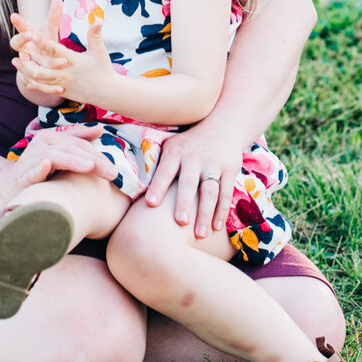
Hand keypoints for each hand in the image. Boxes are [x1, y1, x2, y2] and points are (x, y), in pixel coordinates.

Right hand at [3, 123, 116, 192]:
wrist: (9, 187)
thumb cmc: (39, 169)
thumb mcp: (60, 153)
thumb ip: (78, 140)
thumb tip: (100, 129)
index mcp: (51, 138)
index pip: (80, 144)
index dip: (98, 155)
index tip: (114, 169)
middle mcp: (40, 145)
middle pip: (71, 150)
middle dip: (94, 161)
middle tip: (112, 173)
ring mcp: (29, 160)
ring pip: (54, 157)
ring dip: (72, 161)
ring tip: (89, 166)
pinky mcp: (20, 177)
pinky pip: (30, 172)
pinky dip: (39, 169)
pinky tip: (46, 166)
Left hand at [8, 10, 113, 100]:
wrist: (107, 92)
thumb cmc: (103, 69)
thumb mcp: (100, 51)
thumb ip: (95, 35)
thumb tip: (99, 19)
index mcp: (73, 60)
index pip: (55, 50)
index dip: (43, 42)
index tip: (33, 34)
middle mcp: (65, 72)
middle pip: (42, 65)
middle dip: (30, 56)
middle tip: (20, 46)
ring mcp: (62, 83)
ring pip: (39, 78)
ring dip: (26, 69)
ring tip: (18, 60)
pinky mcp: (61, 91)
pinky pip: (43, 89)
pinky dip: (33, 84)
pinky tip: (26, 79)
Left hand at [145, 118, 248, 239]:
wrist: (223, 127)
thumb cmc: (188, 144)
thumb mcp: (170, 146)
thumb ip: (156, 165)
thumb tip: (131, 192)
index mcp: (175, 152)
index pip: (165, 171)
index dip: (158, 187)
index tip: (151, 204)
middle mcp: (195, 158)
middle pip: (190, 183)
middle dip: (185, 203)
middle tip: (180, 222)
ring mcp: (214, 164)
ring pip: (211, 192)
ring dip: (206, 214)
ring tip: (200, 235)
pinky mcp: (230, 170)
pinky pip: (226, 193)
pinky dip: (222, 211)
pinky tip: (216, 227)